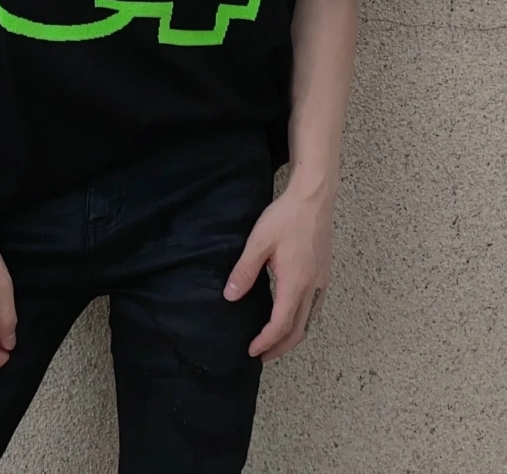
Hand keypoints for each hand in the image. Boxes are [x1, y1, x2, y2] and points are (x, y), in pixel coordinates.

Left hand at [224, 181, 334, 361]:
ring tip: (274, 340)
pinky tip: (291, 314)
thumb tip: (231, 295)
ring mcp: (322, 281)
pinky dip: (302, 320)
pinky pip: (315, 307)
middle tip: (262, 355)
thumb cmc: (286, 217)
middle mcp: (312, 287)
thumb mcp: (259, 241)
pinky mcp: (324, 273)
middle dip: (280, 347)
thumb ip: (245, 270)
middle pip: (299, 330)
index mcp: (295, 283)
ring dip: (292, 335)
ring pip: (310, 320)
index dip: (266, 342)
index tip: (252, 351)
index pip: (281, 325)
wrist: (314, 198)